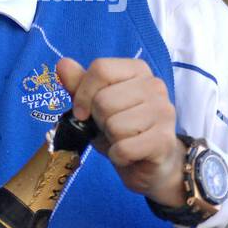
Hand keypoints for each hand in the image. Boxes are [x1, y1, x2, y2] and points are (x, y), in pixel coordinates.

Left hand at [55, 57, 186, 207]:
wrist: (146, 164)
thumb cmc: (120, 129)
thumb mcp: (94, 105)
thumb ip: (78, 85)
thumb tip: (63, 64)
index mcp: (137, 70)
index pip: (101, 69)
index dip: (83, 94)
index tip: (82, 112)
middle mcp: (155, 85)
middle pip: (104, 100)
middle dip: (99, 121)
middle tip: (111, 128)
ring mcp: (163, 112)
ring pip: (114, 125)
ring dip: (111, 139)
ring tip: (123, 139)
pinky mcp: (165, 140)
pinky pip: (124, 148)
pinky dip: (119, 156)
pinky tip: (129, 155)